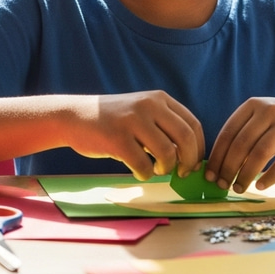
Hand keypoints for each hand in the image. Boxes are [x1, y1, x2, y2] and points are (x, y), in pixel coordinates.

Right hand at [70, 91, 204, 180]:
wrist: (76, 116)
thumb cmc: (115, 121)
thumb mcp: (143, 111)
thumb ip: (165, 126)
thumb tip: (191, 156)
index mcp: (159, 99)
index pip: (193, 124)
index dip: (199, 148)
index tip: (194, 163)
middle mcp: (149, 106)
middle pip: (186, 138)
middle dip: (189, 161)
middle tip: (182, 173)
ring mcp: (133, 121)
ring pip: (167, 153)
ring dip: (166, 168)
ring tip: (156, 169)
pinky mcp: (117, 139)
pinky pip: (143, 165)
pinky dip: (145, 174)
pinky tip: (138, 171)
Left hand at [205, 96, 274, 192]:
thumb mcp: (261, 118)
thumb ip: (242, 135)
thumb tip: (217, 166)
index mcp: (253, 105)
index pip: (228, 133)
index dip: (217, 156)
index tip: (209, 175)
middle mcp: (269, 111)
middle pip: (242, 144)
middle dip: (228, 168)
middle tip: (223, 185)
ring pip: (260, 153)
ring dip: (246, 174)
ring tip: (239, 188)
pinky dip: (270, 177)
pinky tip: (260, 186)